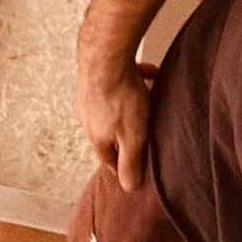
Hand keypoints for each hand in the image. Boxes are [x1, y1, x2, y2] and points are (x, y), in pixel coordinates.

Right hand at [76, 61, 157, 191]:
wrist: (105, 54)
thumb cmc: (120, 96)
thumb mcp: (133, 135)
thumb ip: (131, 161)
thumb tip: (129, 187)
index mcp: (97, 137)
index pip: (110, 160)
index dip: (125, 165)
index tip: (137, 168)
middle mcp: (89, 118)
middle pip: (113, 131)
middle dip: (131, 131)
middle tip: (149, 127)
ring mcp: (90, 96)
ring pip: (115, 106)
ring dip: (134, 103)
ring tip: (152, 95)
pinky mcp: (95, 75)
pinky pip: (118, 82)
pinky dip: (133, 81)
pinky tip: (147, 73)